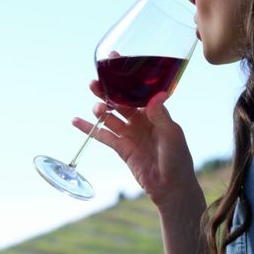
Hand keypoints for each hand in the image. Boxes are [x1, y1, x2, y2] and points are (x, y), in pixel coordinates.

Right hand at [72, 81, 197, 206]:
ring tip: (97, 109)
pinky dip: (89, 129)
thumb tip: (157, 95)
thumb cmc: (177, 159)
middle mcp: (140, 121)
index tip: (113, 66)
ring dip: (100, 110)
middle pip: (120, 102)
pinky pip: (102, 135)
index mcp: (155, 113)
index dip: (125, 81)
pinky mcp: (121, 148)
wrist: (171, 187)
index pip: (137, 92)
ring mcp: (129, 134)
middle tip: (94, 84)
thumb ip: (161, 115)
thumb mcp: (171, 135)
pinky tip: (76, 121)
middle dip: (107, 93)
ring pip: (110, 117)